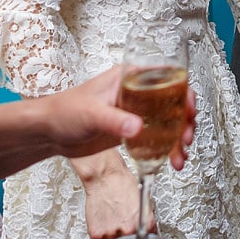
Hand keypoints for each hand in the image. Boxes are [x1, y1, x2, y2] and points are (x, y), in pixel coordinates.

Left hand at [42, 66, 196, 167]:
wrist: (49, 133)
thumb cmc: (64, 111)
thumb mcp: (91, 113)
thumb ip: (115, 121)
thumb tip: (138, 128)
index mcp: (130, 78)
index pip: (167, 78)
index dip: (184, 92)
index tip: (190, 109)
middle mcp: (138, 93)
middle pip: (174, 102)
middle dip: (186, 121)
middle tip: (186, 138)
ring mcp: (137, 113)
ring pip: (170, 122)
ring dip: (179, 139)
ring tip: (180, 157)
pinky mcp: (133, 131)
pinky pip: (159, 138)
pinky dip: (168, 149)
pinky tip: (171, 161)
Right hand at [80, 155, 151, 238]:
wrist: (104, 177)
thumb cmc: (123, 183)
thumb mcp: (143, 200)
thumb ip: (145, 218)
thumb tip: (146, 228)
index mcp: (144, 223)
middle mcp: (129, 231)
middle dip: (128, 237)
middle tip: (123, 226)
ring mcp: (112, 233)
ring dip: (114, 238)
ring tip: (113, 223)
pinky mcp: (97, 234)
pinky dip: (103, 238)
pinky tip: (105, 226)